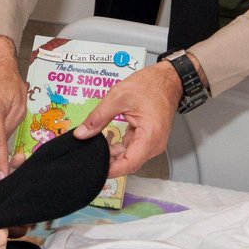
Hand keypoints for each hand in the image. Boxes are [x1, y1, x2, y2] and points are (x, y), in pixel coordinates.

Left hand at [73, 61, 182, 177]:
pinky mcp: (149, 138)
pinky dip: (120, 147)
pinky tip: (107, 140)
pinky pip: (133, 148)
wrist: (167, 79)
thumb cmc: (149, 85)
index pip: (129, 163)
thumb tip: (81, 134)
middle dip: (109, 161)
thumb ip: (98, 117)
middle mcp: (154, 144)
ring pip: (130, 156)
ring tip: (96, 145)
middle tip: (90, 153)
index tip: (95, 168)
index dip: (111, 170)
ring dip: (113, 154)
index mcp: (150, 136)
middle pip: (129, 162)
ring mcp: (153, 142)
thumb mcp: (117, 97)